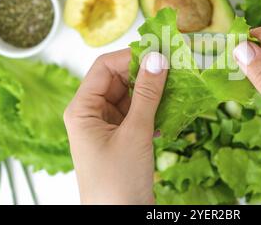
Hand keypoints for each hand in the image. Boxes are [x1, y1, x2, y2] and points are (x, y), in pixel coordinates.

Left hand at [64, 50, 167, 204]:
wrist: (120, 220)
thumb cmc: (117, 182)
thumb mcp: (135, 133)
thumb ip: (147, 94)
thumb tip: (158, 59)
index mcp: (82, 109)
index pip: (104, 67)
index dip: (130, 57)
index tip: (160, 53)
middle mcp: (91, 113)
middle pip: (118, 80)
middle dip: (145, 74)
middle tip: (175, 68)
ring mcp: (107, 126)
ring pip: (131, 96)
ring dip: (153, 92)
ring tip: (178, 88)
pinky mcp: (121, 137)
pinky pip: (137, 113)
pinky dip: (154, 110)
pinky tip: (171, 110)